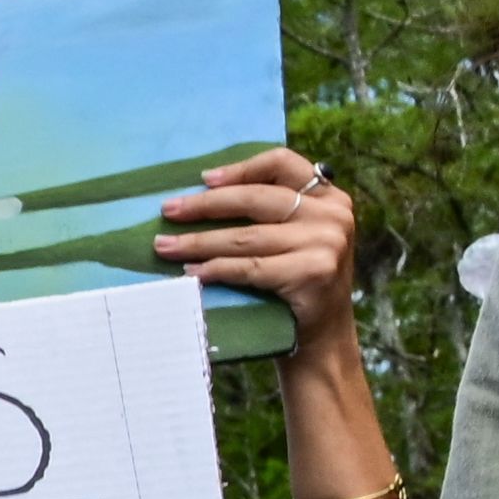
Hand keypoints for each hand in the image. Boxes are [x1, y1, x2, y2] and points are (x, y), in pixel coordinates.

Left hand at [157, 146, 357, 352]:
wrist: (321, 334)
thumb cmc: (295, 279)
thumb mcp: (293, 235)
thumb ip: (268, 210)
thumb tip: (200, 192)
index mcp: (328, 195)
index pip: (282, 164)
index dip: (241, 169)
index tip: (204, 180)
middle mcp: (332, 214)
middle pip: (256, 199)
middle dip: (205, 205)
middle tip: (168, 211)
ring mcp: (326, 243)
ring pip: (246, 237)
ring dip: (199, 242)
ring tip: (165, 247)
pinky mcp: (313, 272)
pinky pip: (250, 268)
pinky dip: (216, 269)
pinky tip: (192, 271)